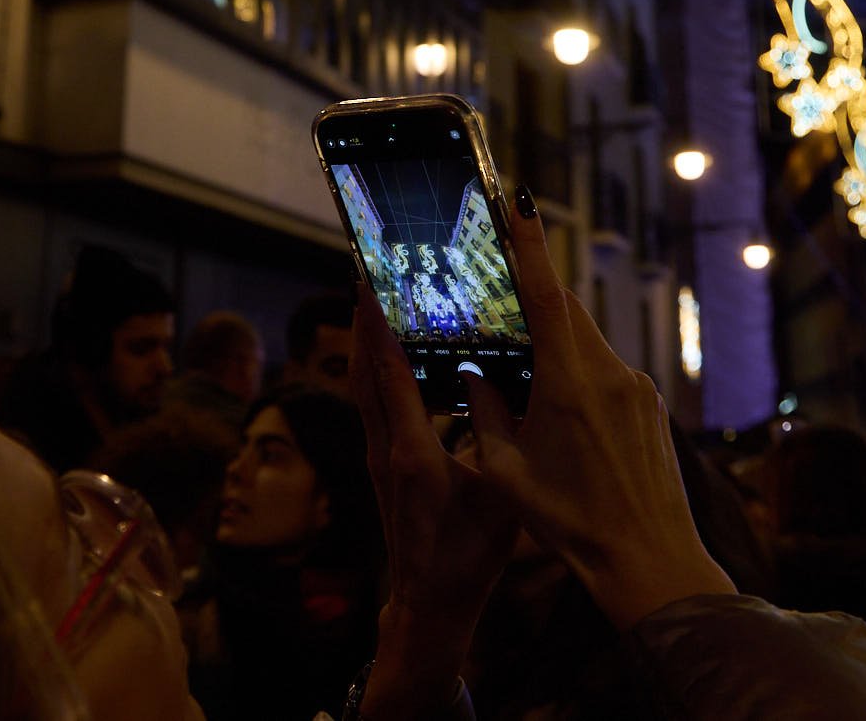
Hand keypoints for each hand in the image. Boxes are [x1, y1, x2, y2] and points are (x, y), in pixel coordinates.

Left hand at [348, 287, 520, 716]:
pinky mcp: (381, 460)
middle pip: (364, 366)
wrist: (431, 602)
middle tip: (368, 262)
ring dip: (366, 334)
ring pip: (363, 380)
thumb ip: (496, 438)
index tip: (373, 278)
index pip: (388, 374)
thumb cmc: (467, 555)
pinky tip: (390, 343)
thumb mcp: (496, 494)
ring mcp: (376, 453)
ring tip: (374, 288)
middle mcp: (383, 447)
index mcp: (411, 452)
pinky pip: (372, 398)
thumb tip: (503, 380)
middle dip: (364, 314)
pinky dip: (376, 362)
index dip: (378, 323)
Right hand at [465, 188, 735, 629]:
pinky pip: (606, 373)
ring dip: (554, 348)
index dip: (530, 247)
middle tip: (500, 293)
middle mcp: (610, 375)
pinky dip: (578, 375)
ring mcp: (637, 390)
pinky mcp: (650, 408)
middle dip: (534, 300)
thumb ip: (484, 413)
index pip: (548, 296)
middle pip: (567, 315)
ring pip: (586, 345)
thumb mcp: (507, 471)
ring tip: (523, 376)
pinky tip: (561, 414)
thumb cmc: (571, 525)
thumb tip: (473, 374)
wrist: (649, 562)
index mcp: (570, 384)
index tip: (519, 204)